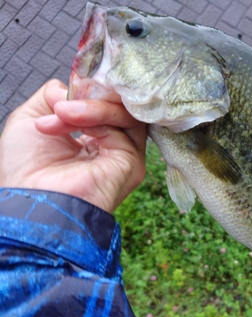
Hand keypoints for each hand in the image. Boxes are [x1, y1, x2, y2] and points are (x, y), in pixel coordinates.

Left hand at [0, 79, 146, 212]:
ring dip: (90, 106)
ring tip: (62, 113)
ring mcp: (125, 155)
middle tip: (64, 101)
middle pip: (120, 106)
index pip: (105, 104)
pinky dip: (95, 116)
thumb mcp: (30, 117)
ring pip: (124, 112)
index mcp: (92, 140)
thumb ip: (54, 95)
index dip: (90, 90)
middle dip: (91, 96)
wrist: (30, 200)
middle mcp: (112, 148)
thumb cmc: (25, 170)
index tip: (70, 87)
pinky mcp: (132, 162)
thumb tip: (76, 87)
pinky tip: (70, 121)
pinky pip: (123, 125)